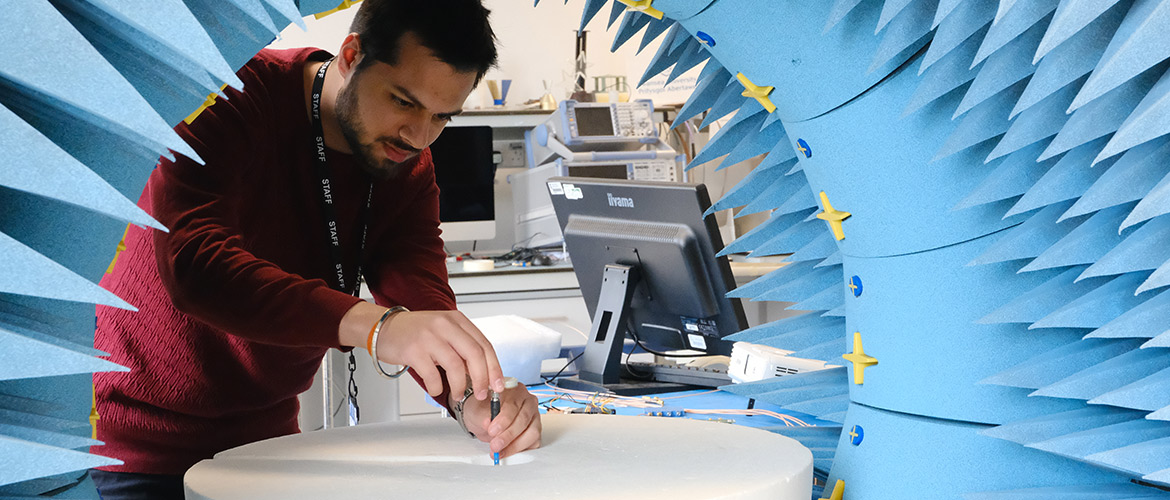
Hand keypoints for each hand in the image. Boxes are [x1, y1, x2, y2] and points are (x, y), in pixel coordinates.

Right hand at [339, 302, 503, 401]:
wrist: (383, 328)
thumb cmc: (416, 333)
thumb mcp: (444, 332)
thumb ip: (463, 347)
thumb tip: (484, 373)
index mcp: (457, 320)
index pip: (484, 344)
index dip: (494, 367)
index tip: (498, 385)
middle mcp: (445, 325)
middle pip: (474, 354)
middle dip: (482, 379)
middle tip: (482, 394)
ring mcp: (429, 336)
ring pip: (456, 366)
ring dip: (460, 386)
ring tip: (459, 395)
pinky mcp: (414, 350)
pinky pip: (433, 375)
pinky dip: (438, 387)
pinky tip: (436, 389)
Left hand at [457, 383, 541, 457]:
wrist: (483, 417)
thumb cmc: (482, 409)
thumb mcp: (477, 410)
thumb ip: (482, 416)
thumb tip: (488, 423)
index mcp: (515, 390)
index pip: (513, 405)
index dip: (503, 420)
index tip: (492, 431)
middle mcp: (528, 401)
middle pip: (524, 419)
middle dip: (508, 435)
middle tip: (495, 445)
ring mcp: (534, 416)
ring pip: (532, 432)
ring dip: (515, 445)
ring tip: (499, 451)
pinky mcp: (535, 430)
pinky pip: (533, 442)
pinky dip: (521, 449)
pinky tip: (507, 451)